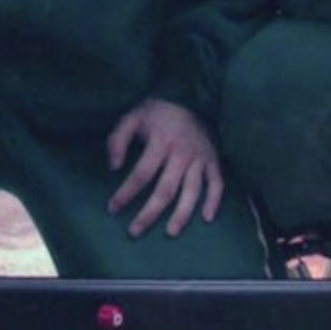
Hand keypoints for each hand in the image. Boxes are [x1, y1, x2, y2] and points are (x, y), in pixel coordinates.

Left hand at [104, 98, 225, 237]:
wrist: (189, 98)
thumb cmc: (156, 113)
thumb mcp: (131, 118)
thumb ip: (118, 140)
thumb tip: (114, 167)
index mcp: (161, 141)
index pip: (142, 173)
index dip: (126, 193)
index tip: (113, 208)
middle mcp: (182, 153)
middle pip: (166, 189)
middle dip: (149, 213)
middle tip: (135, 231)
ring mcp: (200, 158)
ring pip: (192, 191)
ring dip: (182, 214)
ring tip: (170, 232)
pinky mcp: (213, 160)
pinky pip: (217, 183)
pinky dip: (214, 201)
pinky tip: (207, 218)